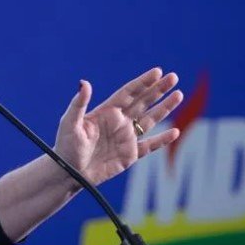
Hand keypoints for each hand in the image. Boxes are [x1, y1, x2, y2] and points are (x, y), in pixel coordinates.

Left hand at [53, 67, 182, 186]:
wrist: (68, 172)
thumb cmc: (65, 146)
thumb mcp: (69, 122)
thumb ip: (79, 103)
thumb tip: (84, 82)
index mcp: (107, 111)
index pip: (129, 92)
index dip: (143, 82)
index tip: (158, 71)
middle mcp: (119, 122)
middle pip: (143, 102)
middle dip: (159, 90)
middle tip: (174, 77)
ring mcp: (126, 138)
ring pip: (150, 120)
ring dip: (164, 108)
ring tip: (179, 95)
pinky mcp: (129, 155)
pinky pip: (149, 146)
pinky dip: (162, 140)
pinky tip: (175, 132)